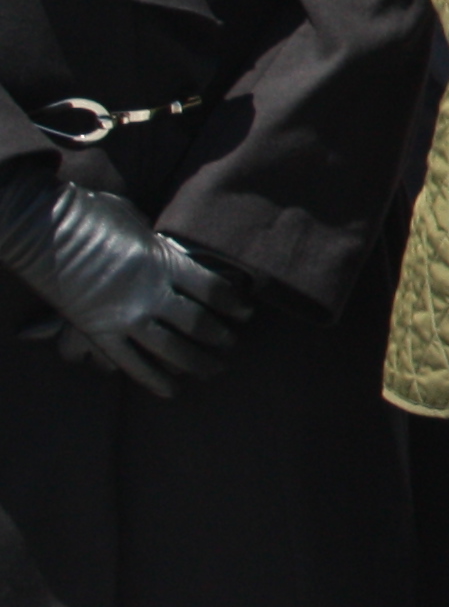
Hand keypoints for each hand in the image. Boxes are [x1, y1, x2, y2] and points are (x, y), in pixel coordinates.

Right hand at [0, 171, 250, 397]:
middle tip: (231, 346)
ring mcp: (125, 317)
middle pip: (199, 324)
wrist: (44, 229)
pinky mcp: (99, 333)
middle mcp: (150, 293)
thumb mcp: (141, 224)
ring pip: (171, 350)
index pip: (215, 290)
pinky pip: (133, 364)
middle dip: (220, 338)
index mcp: (165, 261)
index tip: (246, 313)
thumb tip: (179, 251)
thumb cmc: (93, 216)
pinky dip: (155, 380)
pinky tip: (173, 390)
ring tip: (213, 369)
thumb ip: (161, 244)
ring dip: (197, 363)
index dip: (235, 305)